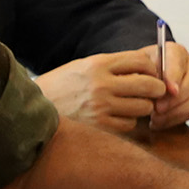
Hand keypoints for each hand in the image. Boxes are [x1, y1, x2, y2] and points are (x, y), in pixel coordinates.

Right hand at [37, 45, 188, 134]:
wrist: (33, 110)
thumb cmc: (62, 87)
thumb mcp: (83, 67)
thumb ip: (112, 66)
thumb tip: (148, 69)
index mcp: (98, 64)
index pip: (141, 61)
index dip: (151, 68)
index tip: (150, 74)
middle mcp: (101, 84)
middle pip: (150, 86)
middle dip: (155, 89)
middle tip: (152, 93)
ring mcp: (101, 107)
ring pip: (143, 108)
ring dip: (141, 107)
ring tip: (128, 105)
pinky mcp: (100, 128)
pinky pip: (129, 125)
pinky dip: (126, 122)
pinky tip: (114, 117)